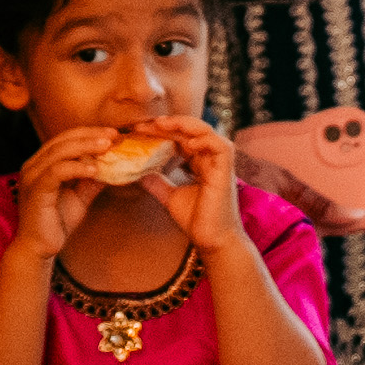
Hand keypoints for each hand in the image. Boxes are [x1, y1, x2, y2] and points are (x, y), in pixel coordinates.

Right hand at [7, 122, 128, 260]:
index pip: (67, 138)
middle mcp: (34, 164)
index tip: (113, 133)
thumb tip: (114, 165)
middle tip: (113, 135)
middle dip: (90, 135)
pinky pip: (56, 172)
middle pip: (64, 139)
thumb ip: (93, 180)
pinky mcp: (35, 190)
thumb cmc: (58, 222)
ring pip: (59, 151)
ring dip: (85, 146)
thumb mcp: (81, 196)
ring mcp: (32, 176)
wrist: (40, 249)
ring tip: (107, 146)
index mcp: (43, 162)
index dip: (90, 133)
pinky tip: (94, 169)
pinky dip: (76, 167)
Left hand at [150, 115, 253, 262]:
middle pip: (190, 131)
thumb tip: (137, 174)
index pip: (181, 138)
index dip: (161, 132)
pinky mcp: (226, 171)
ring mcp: (220, 163)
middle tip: (144, 124)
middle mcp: (211, 158)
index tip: (139, 131)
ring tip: (161, 124)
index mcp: (200, 162)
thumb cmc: (197, 220)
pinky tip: (187, 143)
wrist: (212, 241)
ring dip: (184, 125)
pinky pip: (220, 146)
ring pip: (206, 131)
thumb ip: (157, 183)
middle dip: (167, 124)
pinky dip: (205, 140)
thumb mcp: (170, 197)